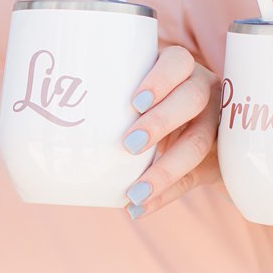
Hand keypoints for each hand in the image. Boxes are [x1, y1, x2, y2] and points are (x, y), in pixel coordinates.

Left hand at [121, 46, 220, 218]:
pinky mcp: (216, 159)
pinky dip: (164, 196)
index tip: (135, 103)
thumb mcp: (141, 90)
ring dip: (165, 170)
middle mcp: (204, 91)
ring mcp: (215, 124)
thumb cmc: (152, 103)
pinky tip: (138, 209)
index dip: (160, 80)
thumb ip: (115, 95)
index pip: (178, 63)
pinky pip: (193, 178)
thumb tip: (56, 114)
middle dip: (160, 122)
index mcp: (182, 70)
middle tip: (129, 144)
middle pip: (192, 99)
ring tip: (134, 193)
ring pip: (199, 143)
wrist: (198, 133)